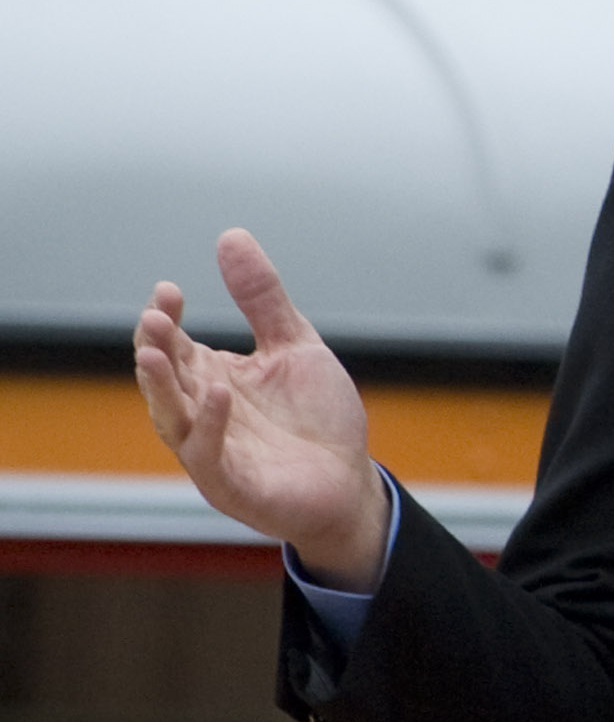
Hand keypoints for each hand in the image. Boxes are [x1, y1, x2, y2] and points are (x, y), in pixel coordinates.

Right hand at [132, 229, 388, 590]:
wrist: (350, 481)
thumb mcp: (293, 344)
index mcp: (212, 380)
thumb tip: (230, 236)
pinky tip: (219, 391)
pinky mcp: (233, 485)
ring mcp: (213, 452)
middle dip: (156, 347)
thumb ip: (262, 298)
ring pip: (171, 418)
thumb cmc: (315, 417)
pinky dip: (209, 425)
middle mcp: (203, 414)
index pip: (174, 346)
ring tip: (155, 351)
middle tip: (155, 315)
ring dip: (162, 386)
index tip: (168, 289)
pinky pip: (209, 456)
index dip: (165, 319)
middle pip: (165, 379)